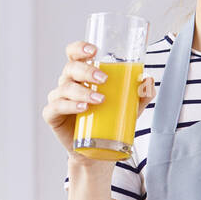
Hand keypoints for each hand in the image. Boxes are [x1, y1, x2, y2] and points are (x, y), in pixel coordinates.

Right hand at [42, 39, 155, 159]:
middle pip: (71, 68)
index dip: (80, 48)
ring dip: (82, 91)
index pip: (74, 54)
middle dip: (87, 71)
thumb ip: (139, 93)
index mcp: (81, 74)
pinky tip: (82, 108)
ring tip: (99, 99)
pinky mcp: (53, 116)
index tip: (94, 51)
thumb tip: (147, 80)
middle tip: (104, 79)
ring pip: (65, 88)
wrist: (95, 151)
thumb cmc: (108, 121)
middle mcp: (68, 83)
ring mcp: (58, 99)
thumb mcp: (128, 106)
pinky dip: (69, 106)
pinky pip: (56, 107)